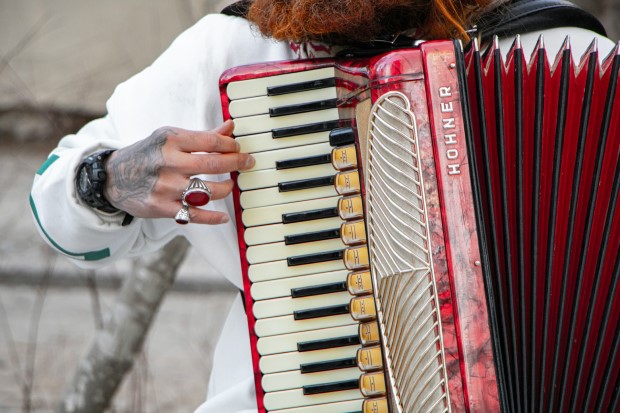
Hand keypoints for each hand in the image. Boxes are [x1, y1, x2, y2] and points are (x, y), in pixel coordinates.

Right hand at [103, 120, 252, 223]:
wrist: (113, 177)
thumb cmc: (148, 155)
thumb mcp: (169, 138)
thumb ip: (202, 136)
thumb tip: (230, 127)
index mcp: (170, 140)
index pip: (211, 141)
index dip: (231, 145)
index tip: (239, 148)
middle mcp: (168, 162)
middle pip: (213, 165)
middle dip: (237, 163)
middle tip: (248, 163)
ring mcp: (166, 187)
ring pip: (208, 192)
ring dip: (226, 188)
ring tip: (230, 185)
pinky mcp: (162, 207)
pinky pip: (194, 215)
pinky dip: (212, 218)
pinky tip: (224, 217)